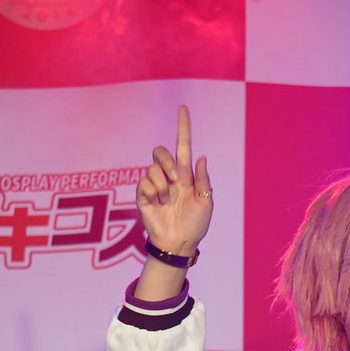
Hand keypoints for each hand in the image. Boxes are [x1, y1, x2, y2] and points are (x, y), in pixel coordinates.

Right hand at [137, 104, 212, 258]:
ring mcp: (155, 185)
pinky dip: (153, 191)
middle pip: (161, 152)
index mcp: (186, 175)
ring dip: (163, 183)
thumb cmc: (196, 224)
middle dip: (167, 161)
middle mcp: (169, 176)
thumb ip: (203, 180)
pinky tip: (158, 203)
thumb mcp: (206, 202)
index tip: (183, 108)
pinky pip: (144, 181)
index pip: (184, 146)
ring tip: (168, 199)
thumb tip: (202, 156)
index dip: (183, 127)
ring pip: (152, 167)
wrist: (180, 243)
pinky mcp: (143, 195)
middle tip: (176, 180)